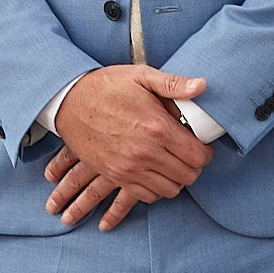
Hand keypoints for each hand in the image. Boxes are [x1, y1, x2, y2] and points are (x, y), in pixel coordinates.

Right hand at [42, 66, 210, 230]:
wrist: (68, 101)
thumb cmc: (106, 86)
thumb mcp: (141, 76)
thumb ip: (174, 84)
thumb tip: (202, 86)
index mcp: (157, 127)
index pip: (198, 155)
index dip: (205, 151)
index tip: (201, 144)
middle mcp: (145, 153)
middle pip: (188, 176)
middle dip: (194, 166)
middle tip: (188, 153)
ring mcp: (129, 168)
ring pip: (170, 190)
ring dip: (176, 178)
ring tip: (173, 162)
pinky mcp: (115, 176)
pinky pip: (147, 195)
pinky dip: (156, 188)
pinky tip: (155, 171)